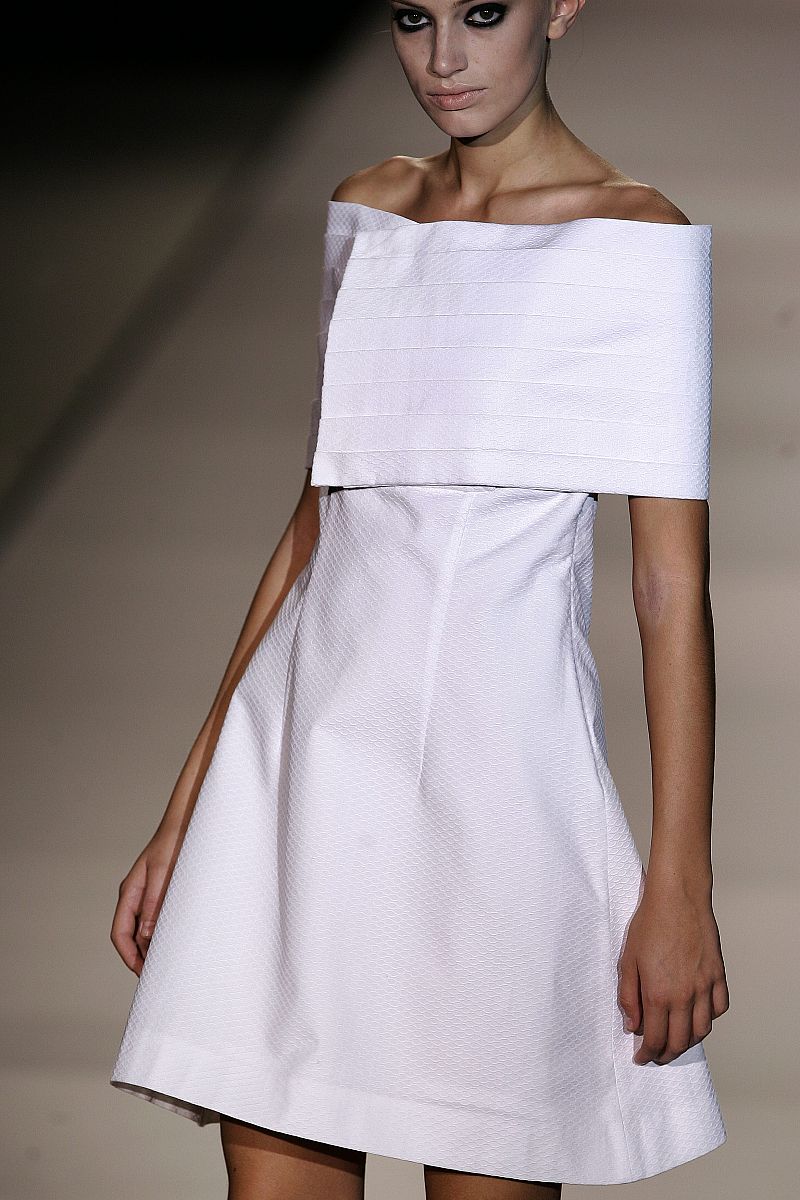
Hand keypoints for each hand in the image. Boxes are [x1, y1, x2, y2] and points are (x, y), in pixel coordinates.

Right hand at [110, 834, 180, 975]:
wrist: (187, 822)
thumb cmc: (174, 843)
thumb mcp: (163, 872)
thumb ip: (154, 902)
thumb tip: (146, 934)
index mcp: (130, 892)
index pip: (120, 933)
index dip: (129, 956)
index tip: (143, 973)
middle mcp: (136, 896)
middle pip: (131, 935)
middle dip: (141, 957)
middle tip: (158, 976)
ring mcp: (149, 895)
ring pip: (144, 929)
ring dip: (152, 946)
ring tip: (169, 964)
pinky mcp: (163, 892)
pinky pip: (158, 918)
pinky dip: (163, 933)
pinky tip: (176, 941)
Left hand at [617, 883, 729, 1064]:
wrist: (677, 898)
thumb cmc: (649, 924)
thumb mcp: (627, 960)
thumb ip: (628, 996)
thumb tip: (632, 1025)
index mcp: (659, 994)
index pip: (655, 1039)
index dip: (647, 1054)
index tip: (641, 1057)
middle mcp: (685, 996)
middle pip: (679, 1041)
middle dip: (666, 1054)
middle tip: (656, 1054)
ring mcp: (705, 987)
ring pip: (701, 1030)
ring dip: (688, 1041)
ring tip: (675, 1040)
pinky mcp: (718, 975)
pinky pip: (719, 1008)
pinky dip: (708, 1019)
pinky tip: (697, 1015)